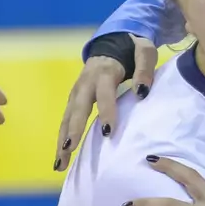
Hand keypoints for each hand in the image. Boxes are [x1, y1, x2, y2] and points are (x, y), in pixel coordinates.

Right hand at [56, 35, 157, 170]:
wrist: (113, 41)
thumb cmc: (132, 48)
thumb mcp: (144, 52)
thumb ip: (144, 70)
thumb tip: (141, 92)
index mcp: (104, 72)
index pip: (104, 94)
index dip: (106, 111)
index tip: (109, 132)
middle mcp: (85, 83)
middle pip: (76, 108)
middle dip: (72, 130)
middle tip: (68, 150)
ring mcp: (76, 93)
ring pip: (66, 118)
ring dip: (61, 141)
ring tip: (59, 164)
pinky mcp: (73, 101)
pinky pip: (66, 122)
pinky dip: (62, 140)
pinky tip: (61, 159)